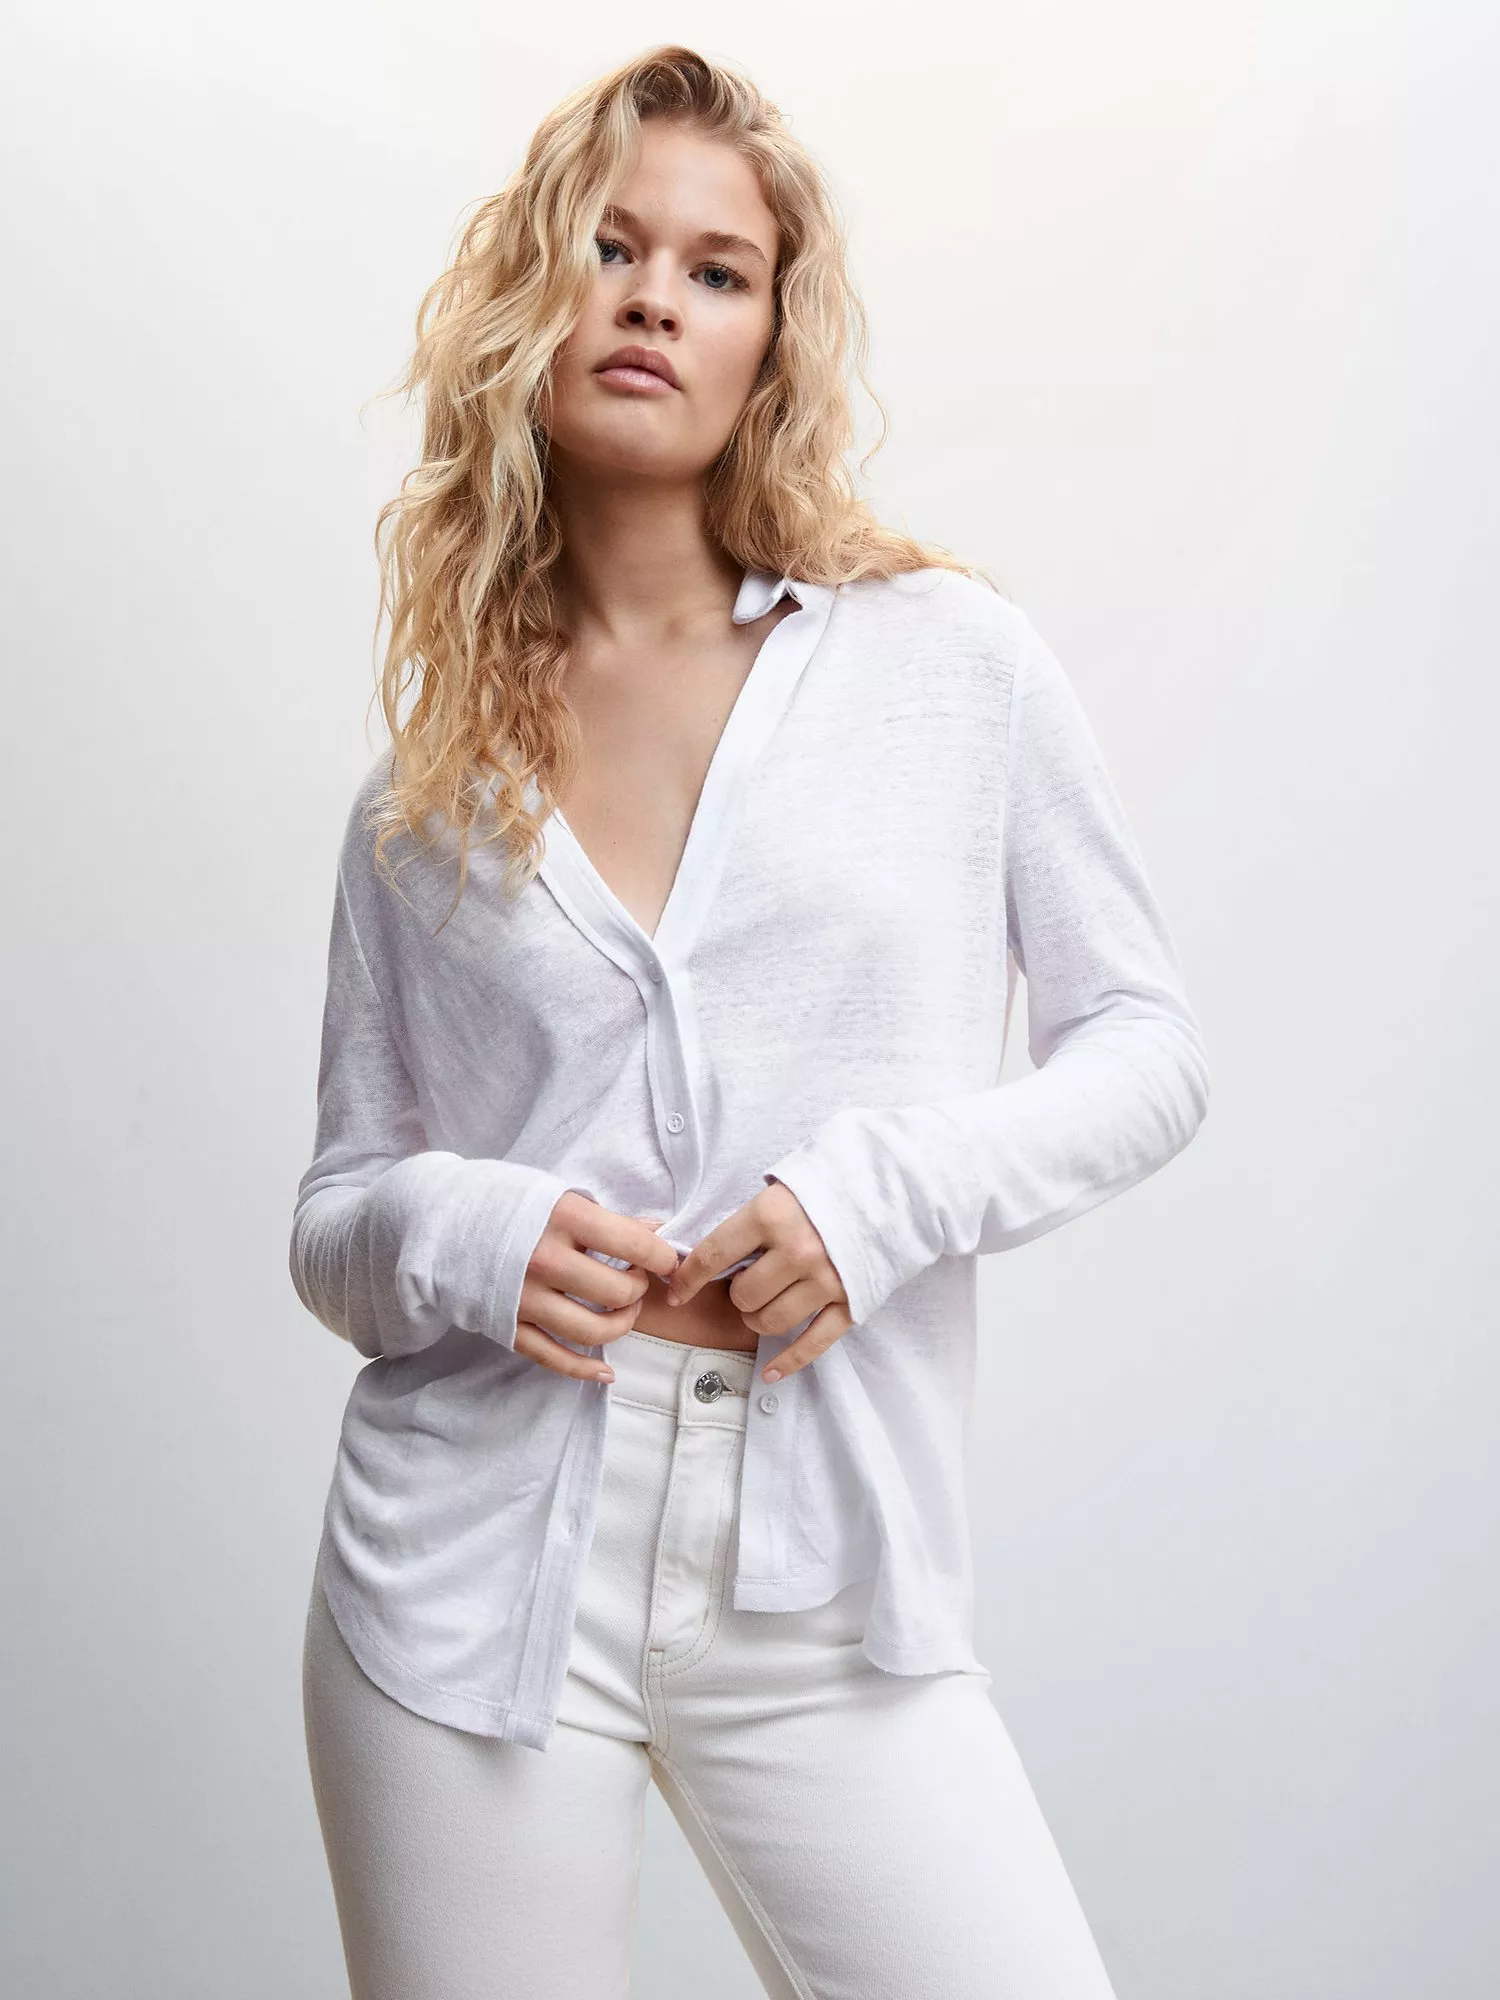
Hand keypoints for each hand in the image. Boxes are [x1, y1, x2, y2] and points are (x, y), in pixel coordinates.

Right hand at [516, 1193, 679, 1383]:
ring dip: (621, 1325)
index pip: (634, 1244)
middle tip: (637, 1280)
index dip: (663, 1256)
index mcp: (562, 1219)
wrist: (436, 1219)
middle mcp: (546, 1261)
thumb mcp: (556, 1194)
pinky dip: (585, 1370)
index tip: (669, 1261)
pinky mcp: (508, 1325)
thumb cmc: (502, 1200)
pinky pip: (554, 1357)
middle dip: (639, 1289)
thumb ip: (604, 1218)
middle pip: (617, 1292)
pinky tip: (606, 1371)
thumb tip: (654, 1229)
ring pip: (593, 1331)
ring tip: (623, 1310)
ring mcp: (525, 1298)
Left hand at [667, 1180, 852, 1382]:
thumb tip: (700, 1258)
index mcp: (772, 1215)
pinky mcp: (851, 1301)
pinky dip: (789, 1361)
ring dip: (758, 1319)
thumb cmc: (826, 1186)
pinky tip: (770, 1372)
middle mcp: (797, 1250)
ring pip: (770, 1322)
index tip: (675, 1291)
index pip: (713, 1255)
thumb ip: (747, 1225)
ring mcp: (827, 1279)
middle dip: (737, 1294)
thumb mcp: (779, 1190)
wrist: (889, 1188)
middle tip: (748, 1280)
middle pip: (743, 1296)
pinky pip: (813, 1343)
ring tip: (765, 1302)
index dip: (687, 1278)